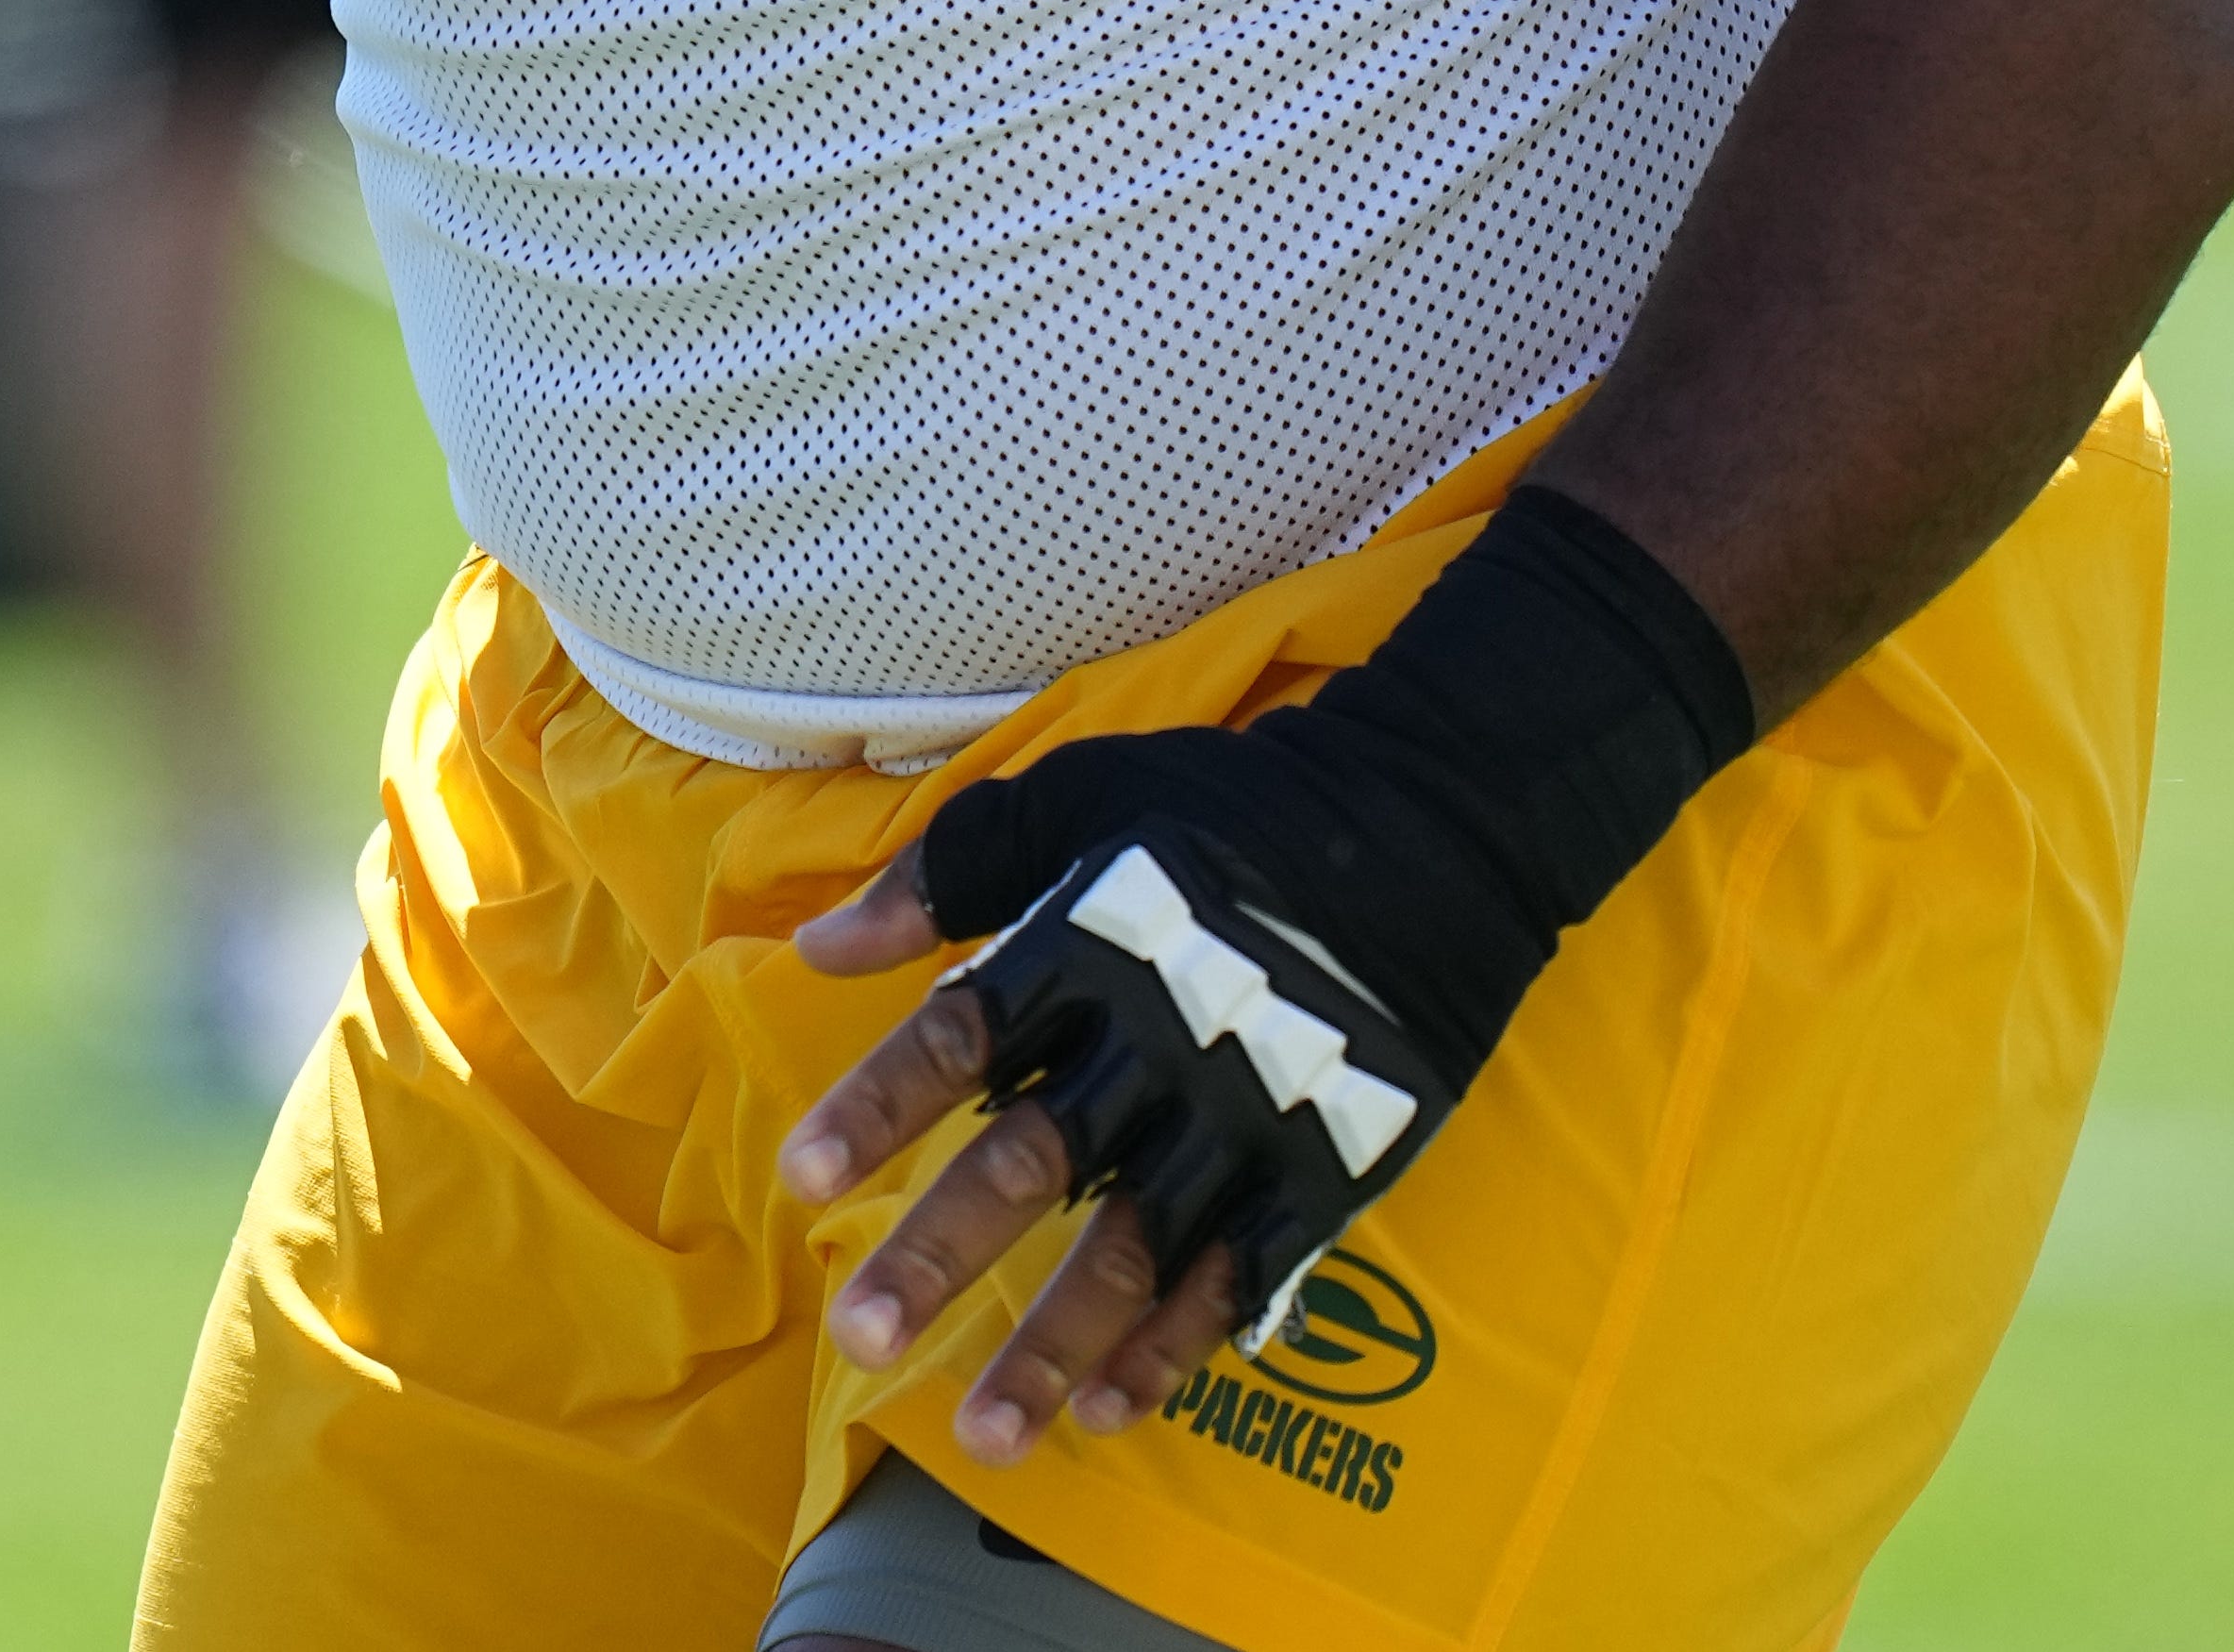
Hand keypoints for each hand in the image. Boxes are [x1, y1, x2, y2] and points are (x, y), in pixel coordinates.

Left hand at [776, 840, 1284, 1464]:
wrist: (1433, 833)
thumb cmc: (1229, 811)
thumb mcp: (1079, 798)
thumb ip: (947, 874)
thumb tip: (820, 947)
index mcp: (1086, 949)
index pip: (959, 1039)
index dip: (878, 1108)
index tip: (799, 1181)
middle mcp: (1158, 1045)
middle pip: (1032, 1164)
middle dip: (941, 1253)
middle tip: (860, 1333)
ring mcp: (1246, 1118)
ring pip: (1135, 1252)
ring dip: (1054, 1347)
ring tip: (981, 1435)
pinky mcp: (1324, 1169)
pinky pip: (1241, 1280)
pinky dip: (1177, 1348)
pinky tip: (1111, 1408)